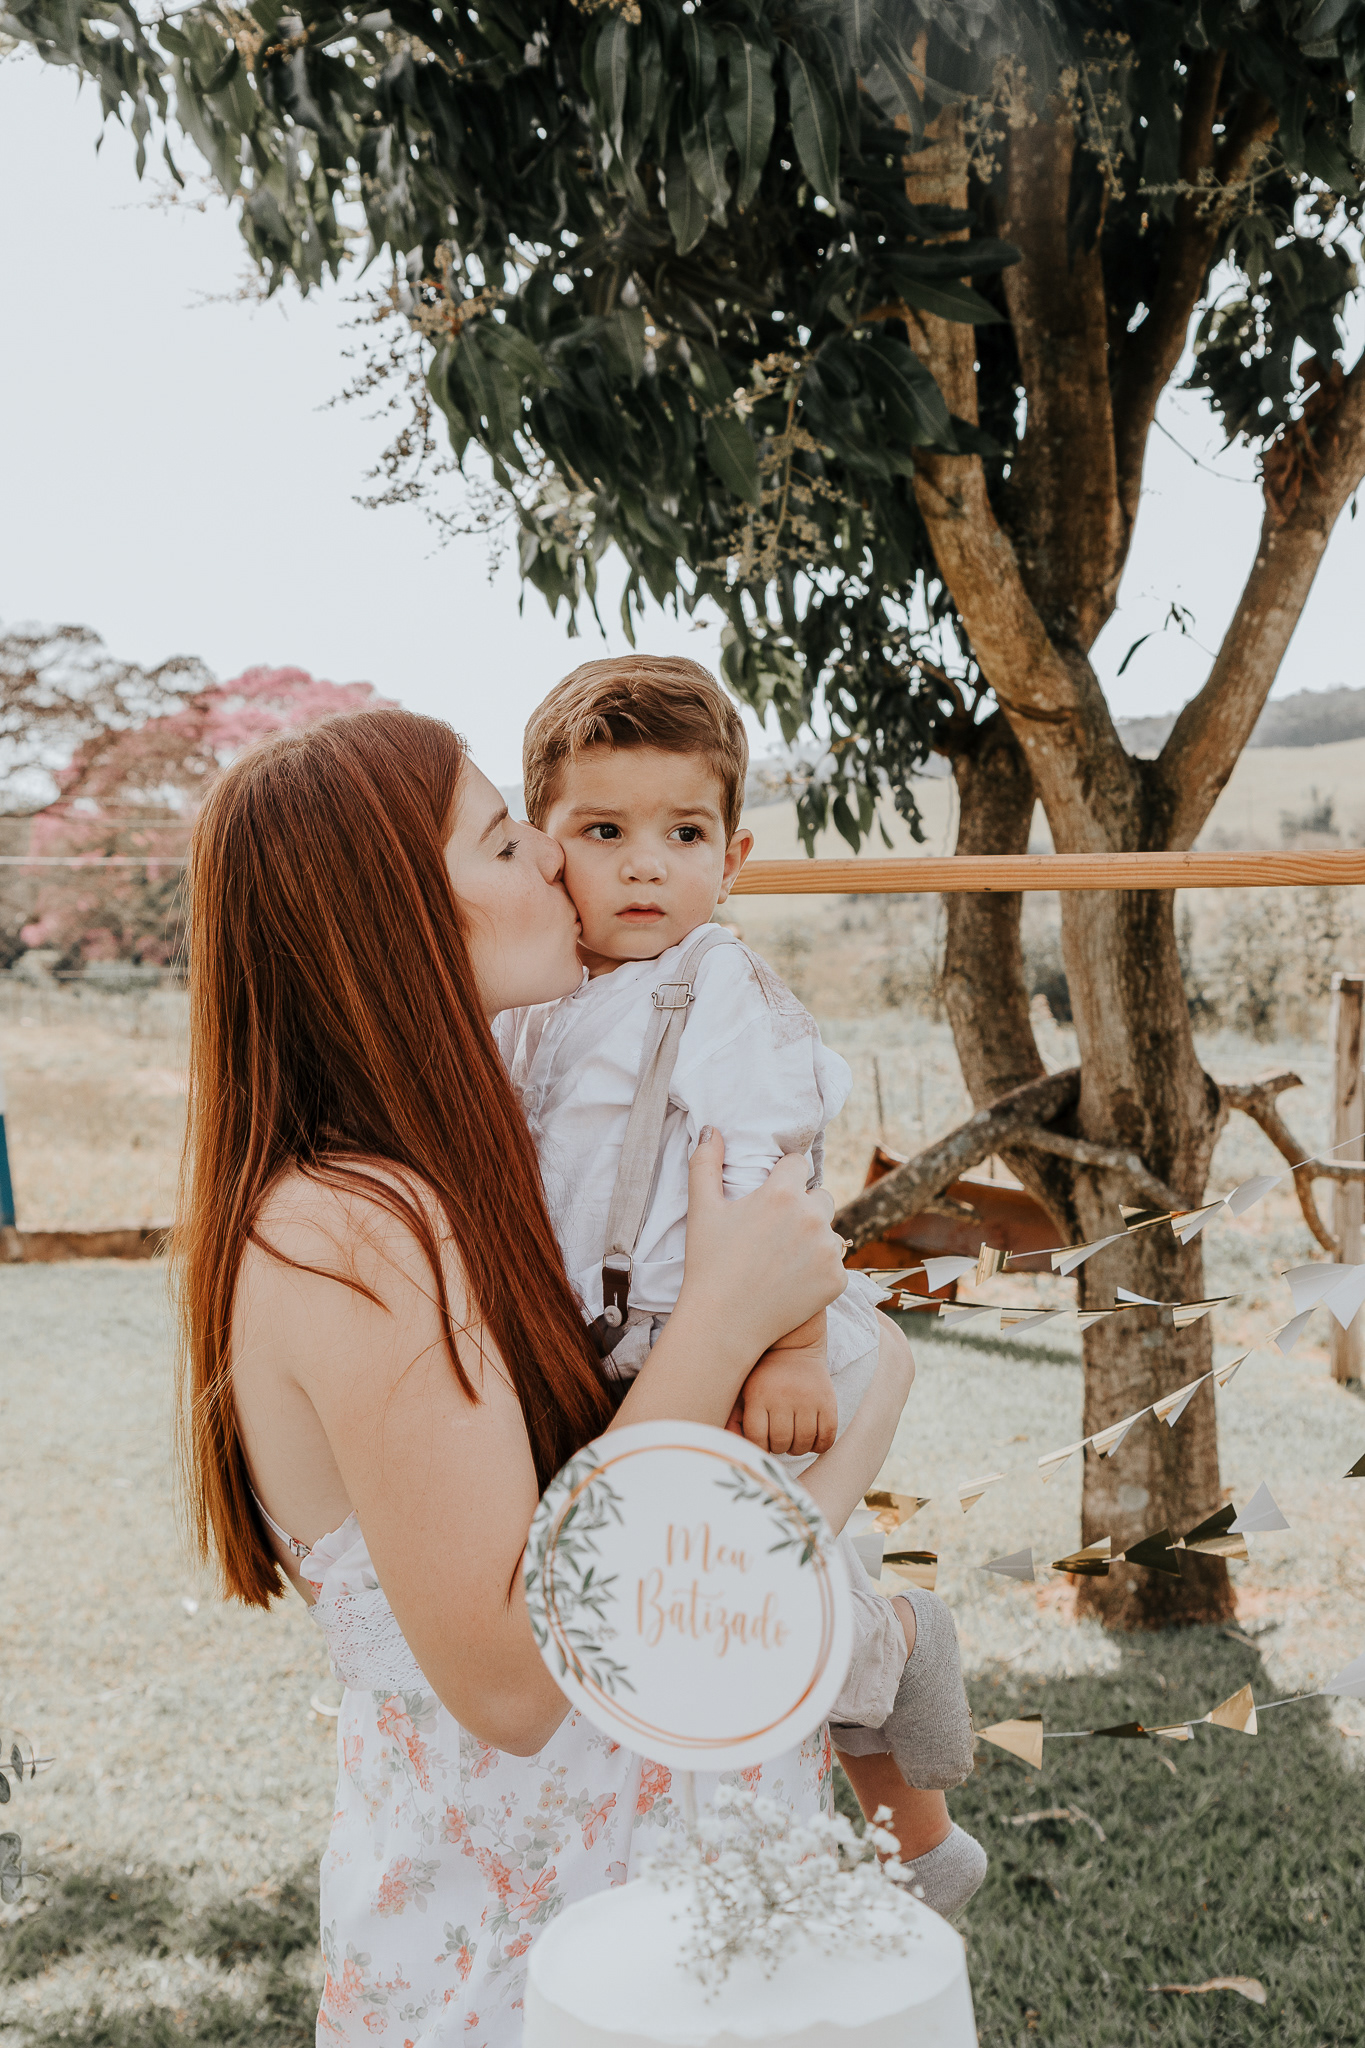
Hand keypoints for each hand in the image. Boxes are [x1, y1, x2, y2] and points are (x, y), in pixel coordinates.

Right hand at [618, 1130, 846, 1431]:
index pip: (798, 1164)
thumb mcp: (702, 1209)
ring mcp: (828, 1250)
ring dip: (815, 1239)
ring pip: (830, 1232)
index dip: (783, 1178)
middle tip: (775, 1232)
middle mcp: (812, 1216)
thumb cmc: (708, 1264)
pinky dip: (819, 1271)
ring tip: (783, 1259)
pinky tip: (793, 1282)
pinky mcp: (837, 1280)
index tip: (770, 1196)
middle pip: (821, 1196)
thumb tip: (712, 1129)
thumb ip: (705, 1163)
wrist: (723, 1324)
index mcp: (782, 1193)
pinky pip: (835, 1264)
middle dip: (804, 1207)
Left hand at [734, 1336, 838, 1456]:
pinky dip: (819, 1446)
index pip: (756, 1437)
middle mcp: (783, 1397)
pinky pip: (826, 1436)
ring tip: (793, 1440)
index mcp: (759, 1395)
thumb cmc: (764, 1376)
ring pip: (803, 1442)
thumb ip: (735, 1419)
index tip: (762, 1444)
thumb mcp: (744, 1392)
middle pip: (780, 1442)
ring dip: (797, 1448)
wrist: (794, 1347)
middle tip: (779, 1441)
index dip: (759, 1447)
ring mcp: (807, 1399)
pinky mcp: (827, 1401)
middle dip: (778, 1447)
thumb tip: (735, 1448)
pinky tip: (811, 1440)